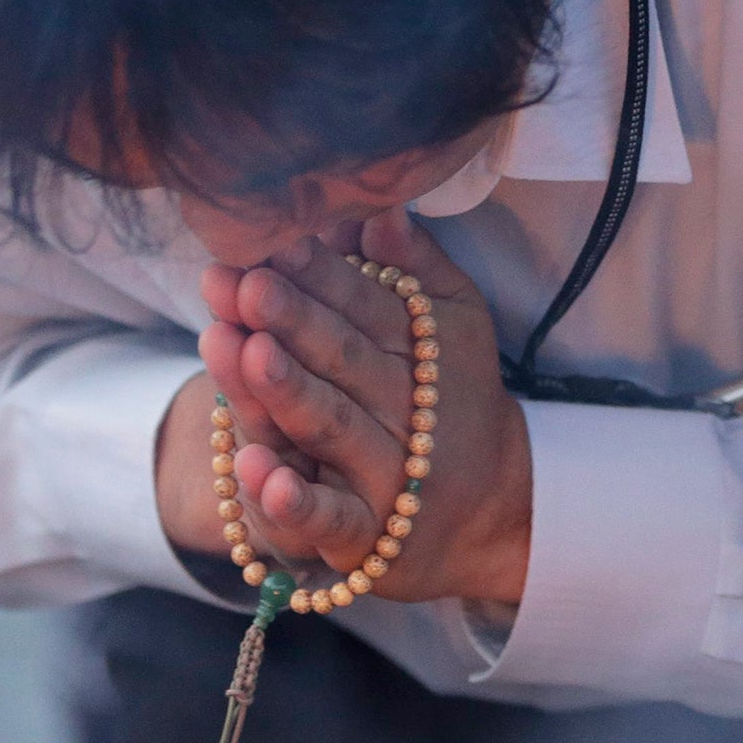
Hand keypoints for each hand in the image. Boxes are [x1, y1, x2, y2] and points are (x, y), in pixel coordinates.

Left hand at [190, 206, 532, 602]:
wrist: (496, 511)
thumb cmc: (455, 403)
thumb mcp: (454, 326)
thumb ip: (417, 268)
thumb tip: (381, 206)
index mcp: (417, 354)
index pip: (364, 305)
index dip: (318, 273)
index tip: (272, 238)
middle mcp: (404, 413)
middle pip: (345, 362)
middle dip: (296, 322)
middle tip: (247, 283)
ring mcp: (386, 477)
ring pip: (333, 430)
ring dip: (290, 394)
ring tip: (246, 351)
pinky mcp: (365, 536)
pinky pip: (330, 518)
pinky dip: (297, 501)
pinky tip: (259, 472)